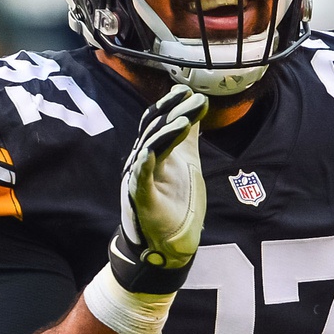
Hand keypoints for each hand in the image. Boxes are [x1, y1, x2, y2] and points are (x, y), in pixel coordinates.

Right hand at [107, 84, 207, 294]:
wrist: (169, 243)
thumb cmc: (175, 202)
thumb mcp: (187, 163)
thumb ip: (187, 137)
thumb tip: (194, 108)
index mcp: (153, 152)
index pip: (157, 121)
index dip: (170, 105)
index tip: (188, 90)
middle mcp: (141, 162)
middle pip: (154, 130)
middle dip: (173, 113)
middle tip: (194, 99)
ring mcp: (139, 180)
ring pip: (149, 150)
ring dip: (165, 134)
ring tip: (184, 121)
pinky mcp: (141, 200)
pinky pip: (140, 180)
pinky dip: (145, 165)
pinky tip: (151, 153)